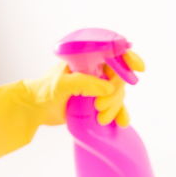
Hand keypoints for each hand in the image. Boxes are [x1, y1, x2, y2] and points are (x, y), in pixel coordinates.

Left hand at [23, 50, 144, 126]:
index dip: (127, 58)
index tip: (138, 68)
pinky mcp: (97, 102)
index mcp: (87, 60)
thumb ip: (84, 83)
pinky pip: (115, 107)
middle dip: (114, 94)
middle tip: (100, 106)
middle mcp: (95, 71)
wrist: (37, 109)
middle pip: (118, 78)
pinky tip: (121, 122)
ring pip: (118, 94)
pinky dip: (120, 114)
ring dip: (114, 107)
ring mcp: (97, 87)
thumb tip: (108, 89)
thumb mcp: (62, 84)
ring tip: (100, 118)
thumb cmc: (45, 91)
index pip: (112, 54)